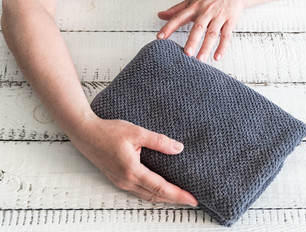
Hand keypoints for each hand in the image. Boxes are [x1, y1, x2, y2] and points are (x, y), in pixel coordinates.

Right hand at [68, 113, 197, 205]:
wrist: (85, 133)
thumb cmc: (107, 131)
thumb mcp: (136, 132)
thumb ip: (158, 141)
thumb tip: (178, 148)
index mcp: (132, 170)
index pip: (161, 188)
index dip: (179, 195)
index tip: (193, 199)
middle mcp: (126, 181)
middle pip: (155, 196)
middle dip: (174, 200)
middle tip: (191, 200)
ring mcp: (121, 182)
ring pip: (147, 196)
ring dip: (163, 198)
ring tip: (178, 196)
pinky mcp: (118, 179)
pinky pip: (139, 191)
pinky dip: (152, 193)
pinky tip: (159, 189)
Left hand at [157, 0, 246, 61]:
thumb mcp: (192, 0)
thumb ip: (177, 10)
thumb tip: (160, 15)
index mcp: (195, 7)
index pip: (179, 18)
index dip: (169, 27)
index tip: (160, 38)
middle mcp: (206, 12)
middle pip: (198, 28)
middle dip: (192, 41)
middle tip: (186, 53)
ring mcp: (219, 16)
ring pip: (212, 34)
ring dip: (206, 47)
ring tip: (200, 59)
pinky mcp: (230, 21)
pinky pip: (226, 36)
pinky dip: (222, 47)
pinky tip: (217, 57)